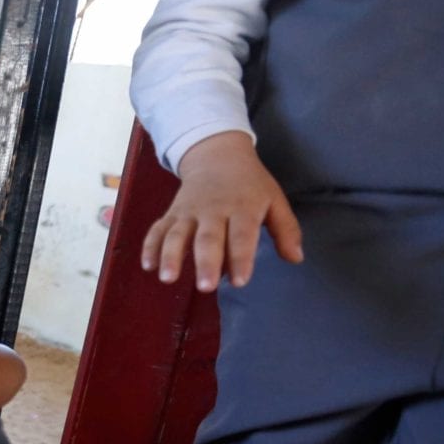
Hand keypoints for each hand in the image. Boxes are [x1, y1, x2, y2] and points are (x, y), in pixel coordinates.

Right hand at [142, 132, 303, 291]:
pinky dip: (150, 246)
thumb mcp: (275, 200)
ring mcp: (189, 212)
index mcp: (243, 208)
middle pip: (208, 238)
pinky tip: (147, 265)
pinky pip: (158, 229)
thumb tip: (295, 258)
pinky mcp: (172, 213)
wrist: (217, 155)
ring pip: (177, 234)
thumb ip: (286, 230)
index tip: (240, 281)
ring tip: (168, 278)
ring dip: (171, 256)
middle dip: (206, 262)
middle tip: (206, 287)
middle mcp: (214, 210)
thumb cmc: (250, 185)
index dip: (241, 258)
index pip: (242, 235)